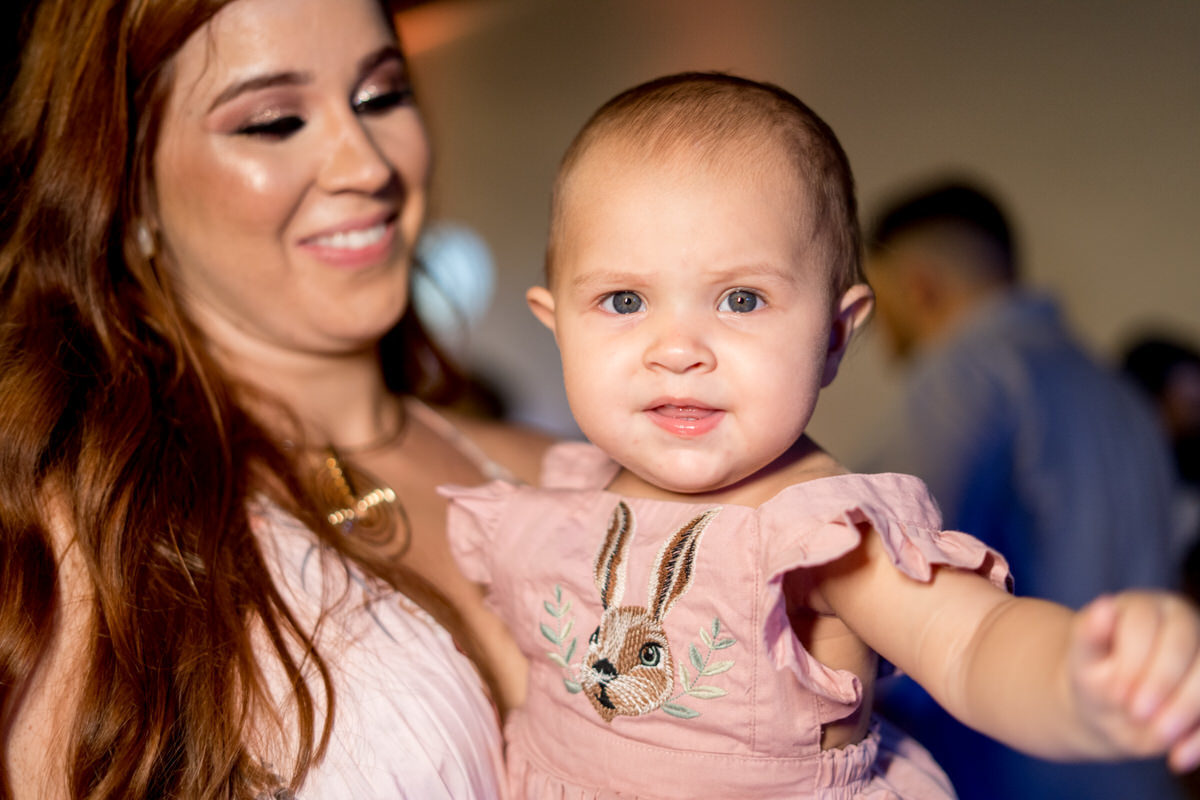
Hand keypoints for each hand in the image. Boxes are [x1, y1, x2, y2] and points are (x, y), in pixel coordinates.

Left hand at [1070, 591, 1199, 770]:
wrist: (1109, 705)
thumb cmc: (1093, 674)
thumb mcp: (1082, 659)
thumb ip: (1090, 634)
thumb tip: (1103, 606)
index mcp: (1143, 606)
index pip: (1145, 622)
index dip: (1134, 660)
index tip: (1116, 694)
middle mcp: (1182, 620)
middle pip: (1185, 643)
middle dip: (1163, 682)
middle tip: (1136, 713)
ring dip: (1187, 707)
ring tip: (1159, 737)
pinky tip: (1177, 757)